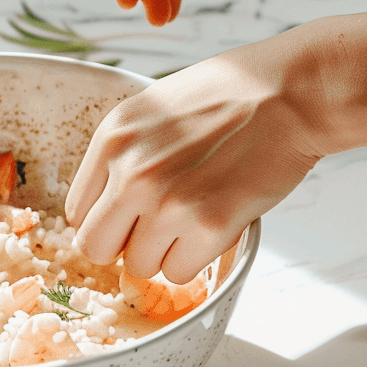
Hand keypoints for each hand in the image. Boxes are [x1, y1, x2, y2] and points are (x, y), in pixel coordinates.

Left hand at [65, 36, 325, 282]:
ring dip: (165, 252)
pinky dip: (196, 259)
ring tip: (194, 217)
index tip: (127, 218)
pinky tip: (214, 224)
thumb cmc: (228, 96)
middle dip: (124, 246)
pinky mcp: (208, 225)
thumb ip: (123, 155)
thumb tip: (105, 207)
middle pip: (96, 248)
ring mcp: (167, 202)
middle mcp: (130, 172)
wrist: (290, 93)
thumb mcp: (153, 110)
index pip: (76, 212)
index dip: (104, 221)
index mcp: (112, 139)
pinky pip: (178, 273)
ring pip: (139, 267)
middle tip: (156, 229)